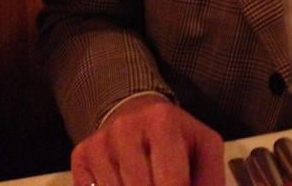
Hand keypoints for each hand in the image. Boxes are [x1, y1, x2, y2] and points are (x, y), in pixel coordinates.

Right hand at [71, 94, 224, 185]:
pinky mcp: (81, 155)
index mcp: (161, 120)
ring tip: (147, 178)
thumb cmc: (175, 136)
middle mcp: (125, 127)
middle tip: (161, 181)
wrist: (136, 112)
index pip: (171, 182)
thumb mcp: (203, 146)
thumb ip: (210, 178)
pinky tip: (123, 181)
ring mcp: (100, 142)